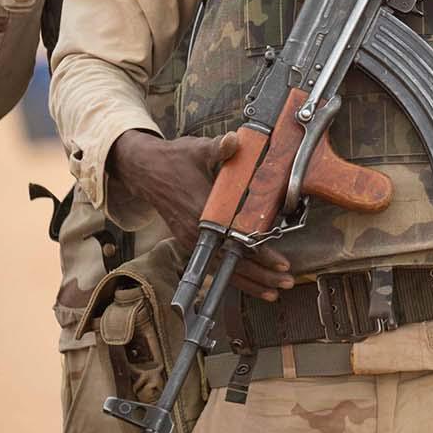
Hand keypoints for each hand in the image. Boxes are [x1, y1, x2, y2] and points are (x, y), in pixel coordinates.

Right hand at [107, 130, 293, 299]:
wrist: (146, 170)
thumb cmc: (175, 159)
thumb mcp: (197, 149)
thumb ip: (218, 148)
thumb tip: (233, 141)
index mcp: (202, 211)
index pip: (236, 240)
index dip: (260, 252)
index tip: (280, 262)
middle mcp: (195, 231)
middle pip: (231, 262)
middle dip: (260, 275)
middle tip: (286, 281)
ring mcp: (191, 239)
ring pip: (223, 268)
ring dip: (250, 281)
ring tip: (274, 290)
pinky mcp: (190, 241)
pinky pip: (215, 264)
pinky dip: (234, 274)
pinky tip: (252, 283)